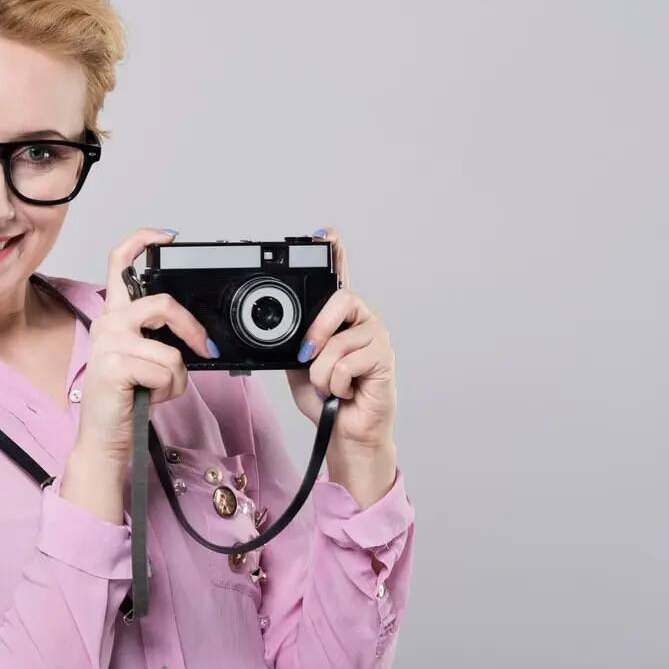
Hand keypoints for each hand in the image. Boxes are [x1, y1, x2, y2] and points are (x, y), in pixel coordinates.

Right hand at [59, 228, 215, 521]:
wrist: (106, 436)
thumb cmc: (127, 398)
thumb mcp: (144, 358)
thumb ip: (158, 335)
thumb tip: (193, 330)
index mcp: (114, 316)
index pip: (120, 262)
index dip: (144, 240)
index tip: (169, 237)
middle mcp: (108, 323)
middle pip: (163, 304)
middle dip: (192, 330)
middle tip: (203, 350)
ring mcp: (109, 343)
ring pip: (171, 350)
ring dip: (176, 378)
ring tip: (159, 389)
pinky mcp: (116, 365)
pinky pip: (166, 371)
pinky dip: (168, 391)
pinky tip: (149, 397)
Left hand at [286, 228, 397, 502]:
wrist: (345, 434)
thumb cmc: (326, 399)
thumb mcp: (300, 365)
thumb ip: (295, 341)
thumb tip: (284, 330)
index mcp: (340, 319)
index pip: (339, 278)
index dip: (335, 254)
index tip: (326, 234)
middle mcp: (362, 320)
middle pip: (338, 300)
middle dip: (315, 333)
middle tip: (308, 358)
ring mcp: (376, 337)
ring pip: (335, 343)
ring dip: (322, 375)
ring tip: (332, 386)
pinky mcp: (384, 358)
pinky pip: (345, 364)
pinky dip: (335, 386)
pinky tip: (346, 392)